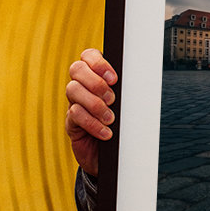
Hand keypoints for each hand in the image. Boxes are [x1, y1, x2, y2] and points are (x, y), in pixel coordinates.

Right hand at [65, 49, 117, 174]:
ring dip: (95, 104)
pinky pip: (75, 114)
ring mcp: (74, 103)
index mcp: (96, 75)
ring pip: (73, 90)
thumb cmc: (123, 124)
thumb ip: (126, 90)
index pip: (88, 55)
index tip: (114, 78)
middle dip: (96, 82)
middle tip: (112, 99)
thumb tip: (138, 80)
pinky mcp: (71, 122)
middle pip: (77, 69)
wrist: (114, 154)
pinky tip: (106, 132)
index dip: (98, 63)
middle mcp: (82, 86)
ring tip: (110, 118)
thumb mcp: (127, 104)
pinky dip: (92, 123)